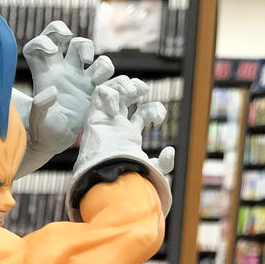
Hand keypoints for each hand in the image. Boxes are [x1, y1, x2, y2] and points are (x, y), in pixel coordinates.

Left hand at [22, 22, 114, 148]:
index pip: (41, 45)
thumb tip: (53, 91)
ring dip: (104, 66)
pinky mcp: (96, 93)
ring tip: (99, 83)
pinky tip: (131, 93)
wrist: (54, 143)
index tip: (51, 50)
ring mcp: (82, 80)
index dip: (45, 39)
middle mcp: (65, 71)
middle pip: (75, 43)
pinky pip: (115, 83)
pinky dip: (125, 85)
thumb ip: (39, 108)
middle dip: (82, 44)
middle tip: (85, 59)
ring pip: (100, 63)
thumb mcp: (36, 122)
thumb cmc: (41, 131)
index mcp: (46, 72)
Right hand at [70, 76, 174, 215]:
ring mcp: (105, 121)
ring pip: (112, 90)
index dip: (154, 109)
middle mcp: (117, 127)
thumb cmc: (125, 179)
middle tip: (144, 92)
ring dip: (125, 84)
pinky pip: (99, 93)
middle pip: (125, 97)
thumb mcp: (152, 171)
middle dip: (136, 87)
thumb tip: (170, 149)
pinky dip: (110, 91)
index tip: (159, 118)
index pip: (142, 114)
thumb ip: (164, 163)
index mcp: (129, 137)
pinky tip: (117, 105)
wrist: (108, 178)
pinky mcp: (94, 117)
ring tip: (134, 92)